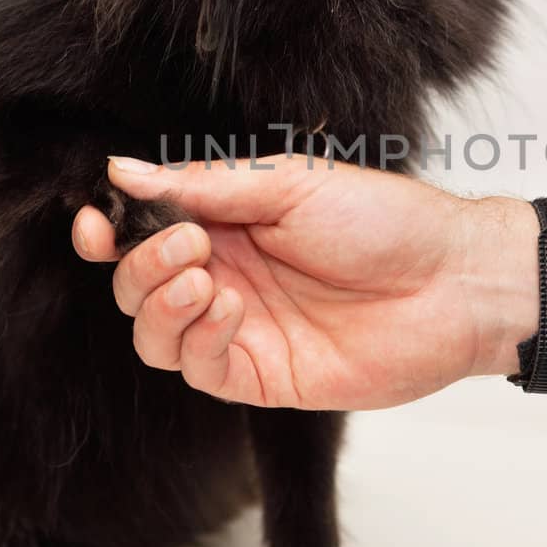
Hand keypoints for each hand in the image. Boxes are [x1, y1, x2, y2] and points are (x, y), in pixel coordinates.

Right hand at [72, 156, 535, 409]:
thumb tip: (122, 171)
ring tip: (204, 278)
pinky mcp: (263, 376)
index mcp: (229, 223)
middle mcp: (227, 276)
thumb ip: (204, 185)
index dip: (108, 232)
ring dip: (160, 305)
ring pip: (156, 334)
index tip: (93, 224)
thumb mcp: (290, 184)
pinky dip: (199, 337)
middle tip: (187, 244)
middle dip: (141, 265)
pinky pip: (199, 368)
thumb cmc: (388, 220)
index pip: (143, 233)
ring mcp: (243, 329)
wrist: (454, 280)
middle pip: (138, 285)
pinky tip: (230, 307)